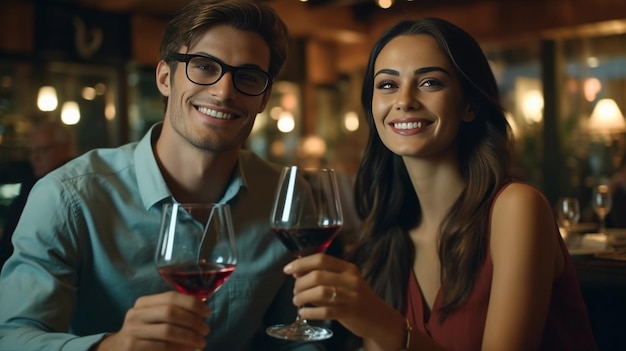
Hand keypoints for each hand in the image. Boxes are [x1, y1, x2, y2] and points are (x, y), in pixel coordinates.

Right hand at [93, 291, 210, 350]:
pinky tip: (188, 350)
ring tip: (201, 342)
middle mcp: (136, 314)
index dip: (192, 303)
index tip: (207, 312)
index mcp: (143, 303)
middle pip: (171, 312)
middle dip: (193, 321)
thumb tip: (202, 309)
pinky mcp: (132, 347)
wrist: (117, 350)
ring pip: (168, 331)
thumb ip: (173, 311)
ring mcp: (132, 331)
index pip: (171, 297)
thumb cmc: (144, 333)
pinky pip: (162, 347)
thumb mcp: (153, 318)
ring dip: (190, 337)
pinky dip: (179, 349)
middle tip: (206, 330)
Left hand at [284, 253, 403, 339]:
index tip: (287, 270)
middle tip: (295, 291)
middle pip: (318, 275)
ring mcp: (350, 296)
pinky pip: (324, 311)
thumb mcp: (343, 282)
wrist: (378, 318)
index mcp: (348, 268)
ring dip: (302, 297)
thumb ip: (322, 276)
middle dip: (300, 283)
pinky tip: (303, 313)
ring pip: (320, 292)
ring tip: (297, 301)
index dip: (301, 263)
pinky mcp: (349, 312)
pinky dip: (309, 312)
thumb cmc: (356, 298)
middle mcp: (350, 279)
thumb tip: (296, 271)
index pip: (321, 259)